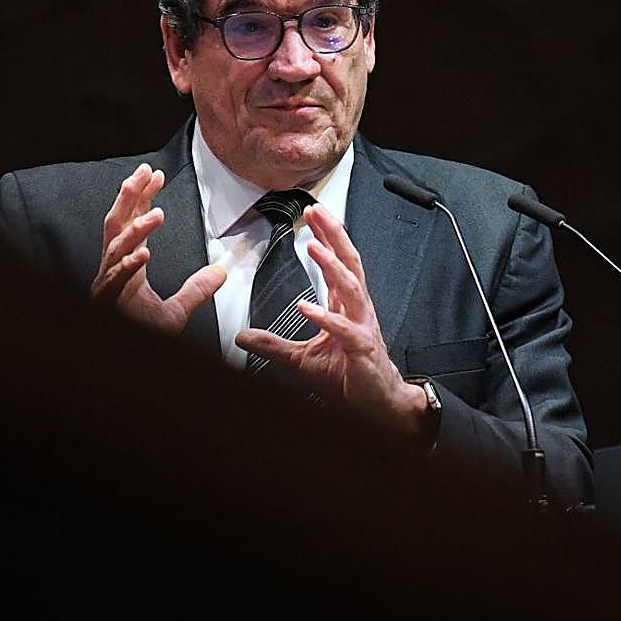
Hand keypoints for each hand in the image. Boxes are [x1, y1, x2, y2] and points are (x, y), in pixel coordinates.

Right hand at [91, 163, 225, 333]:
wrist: (125, 367)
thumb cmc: (138, 338)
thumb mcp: (175, 314)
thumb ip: (196, 291)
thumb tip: (220, 273)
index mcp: (126, 268)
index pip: (132, 224)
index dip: (142, 197)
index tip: (156, 175)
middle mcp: (112, 272)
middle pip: (116, 224)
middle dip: (129, 196)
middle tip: (144, 173)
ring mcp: (107, 287)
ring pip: (115, 249)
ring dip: (136, 230)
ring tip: (157, 215)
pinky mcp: (106, 305)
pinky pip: (115, 282)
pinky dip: (128, 266)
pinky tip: (143, 254)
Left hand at [235, 204, 426, 437]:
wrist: (377, 406)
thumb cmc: (349, 378)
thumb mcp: (302, 359)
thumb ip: (274, 345)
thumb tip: (243, 337)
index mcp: (345, 309)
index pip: (337, 264)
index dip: (326, 237)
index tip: (312, 215)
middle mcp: (356, 313)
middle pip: (348, 264)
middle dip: (333, 236)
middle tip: (317, 214)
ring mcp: (361, 329)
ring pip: (351, 289)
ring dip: (332, 267)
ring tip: (314, 247)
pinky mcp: (362, 350)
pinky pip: (345, 331)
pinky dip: (326, 318)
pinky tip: (308, 306)